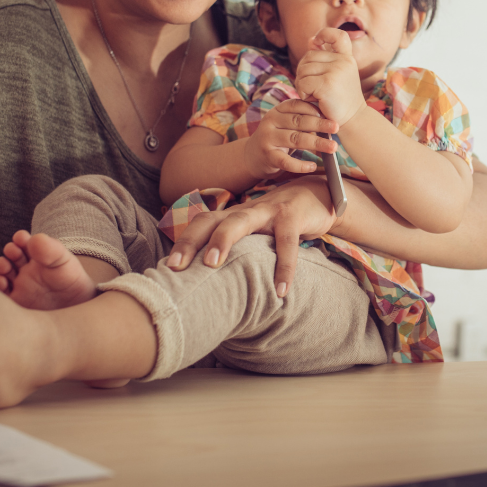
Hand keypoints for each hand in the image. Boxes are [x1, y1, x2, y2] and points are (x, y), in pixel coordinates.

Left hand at [164, 176, 336, 297]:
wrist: (317, 196)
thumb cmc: (280, 222)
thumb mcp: (256, 233)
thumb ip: (238, 249)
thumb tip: (213, 285)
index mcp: (233, 216)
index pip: (201, 224)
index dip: (184, 242)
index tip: (168, 268)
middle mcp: (245, 210)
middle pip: (211, 220)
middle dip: (192, 241)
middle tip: (177, 267)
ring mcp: (268, 210)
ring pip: (240, 221)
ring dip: (224, 240)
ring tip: (212, 265)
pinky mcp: (292, 216)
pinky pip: (286, 242)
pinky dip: (283, 267)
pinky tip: (281, 291)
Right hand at [243, 98, 339, 179]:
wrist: (252, 156)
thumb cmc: (277, 138)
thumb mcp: (285, 124)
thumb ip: (301, 119)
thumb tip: (328, 120)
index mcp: (277, 111)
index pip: (296, 105)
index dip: (313, 109)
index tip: (329, 114)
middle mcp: (271, 122)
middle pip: (298, 121)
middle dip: (319, 124)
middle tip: (336, 127)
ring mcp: (268, 139)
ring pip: (295, 139)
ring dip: (316, 143)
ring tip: (332, 147)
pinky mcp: (268, 156)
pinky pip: (286, 161)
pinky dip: (300, 165)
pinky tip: (312, 166)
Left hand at [295, 28, 366, 126]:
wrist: (352, 121)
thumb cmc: (340, 100)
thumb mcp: (335, 75)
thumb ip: (324, 58)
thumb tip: (311, 40)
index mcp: (347, 58)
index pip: (338, 35)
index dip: (324, 34)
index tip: (316, 42)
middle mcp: (343, 61)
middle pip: (309, 56)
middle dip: (304, 72)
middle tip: (312, 87)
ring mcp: (336, 71)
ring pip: (303, 69)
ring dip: (301, 83)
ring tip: (313, 94)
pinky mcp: (327, 83)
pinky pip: (303, 82)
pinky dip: (302, 92)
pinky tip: (311, 99)